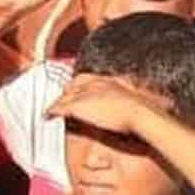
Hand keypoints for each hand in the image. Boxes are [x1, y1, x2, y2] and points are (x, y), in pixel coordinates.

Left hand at [44, 73, 158, 137]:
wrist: (139, 114)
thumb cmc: (143, 111)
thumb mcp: (139, 100)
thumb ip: (135, 101)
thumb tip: (147, 106)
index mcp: (109, 81)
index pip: (88, 78)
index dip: (80, 85)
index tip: (77, 91)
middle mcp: (95, 84)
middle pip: (74, 84)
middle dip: (67, 91)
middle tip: (62, 99)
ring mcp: (85, 94)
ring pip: (65, 96)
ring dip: (59, 102)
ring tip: (52, 109)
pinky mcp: (78, 106)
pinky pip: (59, 108)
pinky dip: (52, 111)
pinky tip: (47, 116)